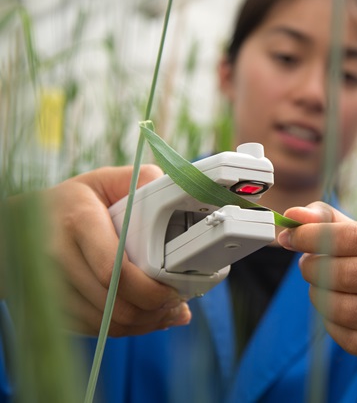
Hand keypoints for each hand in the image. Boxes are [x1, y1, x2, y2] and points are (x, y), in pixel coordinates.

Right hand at [46, 165, 190, 336]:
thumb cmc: (76, 201)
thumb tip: (179, 198)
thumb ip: (144, 181)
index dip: (149, 289)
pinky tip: (141, 317)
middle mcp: (57, 256)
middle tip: (176, 303)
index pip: (114, 269)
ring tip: (164, 312)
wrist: (23, 223)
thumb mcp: (108, 180)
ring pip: (104, 323)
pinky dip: (122, 329)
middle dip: (153, 311)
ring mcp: (48, 287)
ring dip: (141, 324)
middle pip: (113, 304)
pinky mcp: (49, 308)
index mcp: (78, 221)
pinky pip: (92, 330)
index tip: (174, 289)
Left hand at [277, 202, 356, 379]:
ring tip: (319, 286)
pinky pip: (352, 339)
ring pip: (348, 311)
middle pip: (349, 275)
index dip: (313, 237)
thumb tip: (293, 215)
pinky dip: (331, 324)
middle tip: (306, 265)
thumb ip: (324, 218)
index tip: (291, 238)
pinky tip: (333, 311)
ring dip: (320, 297)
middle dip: (315, 270)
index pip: (353, 237)